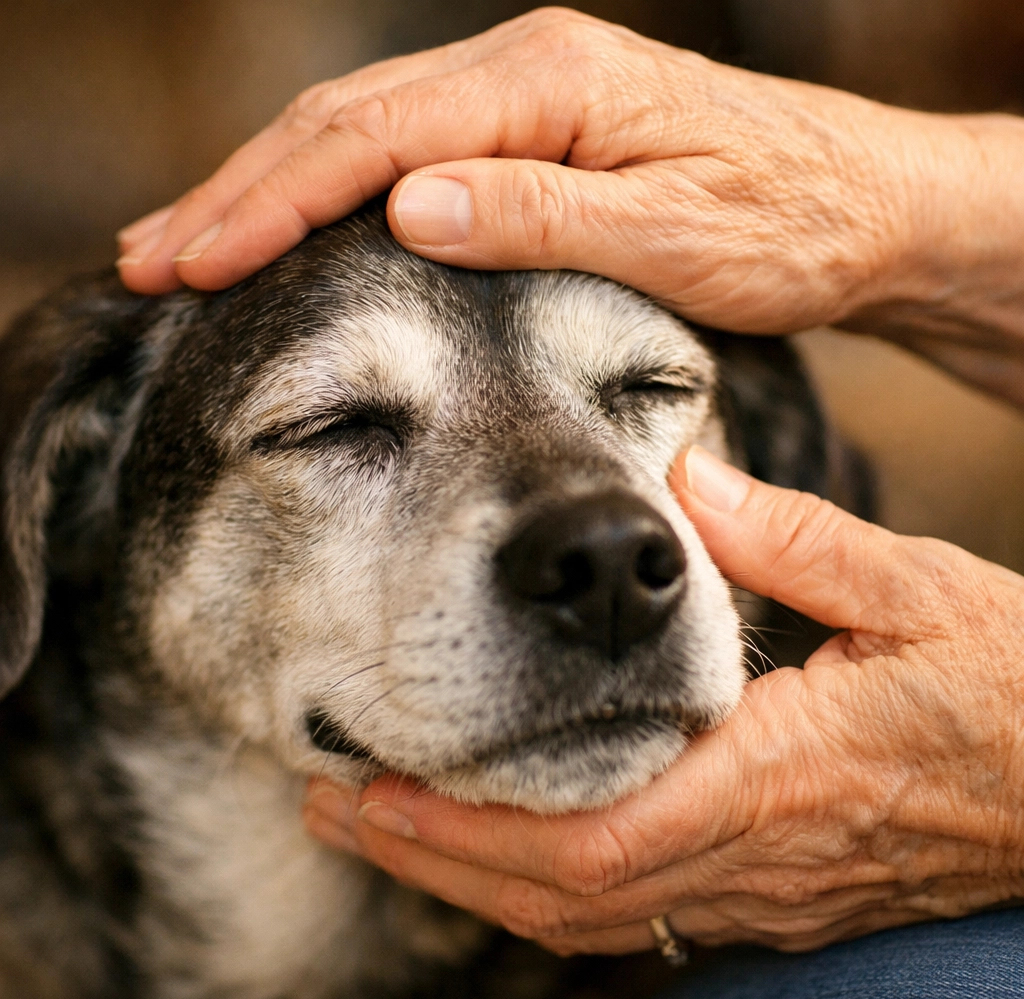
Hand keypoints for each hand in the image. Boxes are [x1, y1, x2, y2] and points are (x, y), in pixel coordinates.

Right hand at [115, 10, 1023, 347]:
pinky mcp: (533, 139)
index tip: (196, 259)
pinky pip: (404, 158)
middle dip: (240, 193)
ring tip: (189, 242)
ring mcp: (524, 103)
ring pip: (363, 136)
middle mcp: (522, 74)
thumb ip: (538, 215)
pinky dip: (332, 197)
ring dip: (268, 192)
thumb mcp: (671, 232)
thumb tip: (407, 206)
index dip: (272, 202)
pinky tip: (292, 229)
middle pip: (344, 122)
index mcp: (547, 84)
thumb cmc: (785, 226)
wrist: (860, 210)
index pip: (373, 138)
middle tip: (151, 255)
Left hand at [303, 446, 1023, 954]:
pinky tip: (491, 843)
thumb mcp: (916, 590)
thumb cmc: (1009, 691)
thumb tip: (686, 479)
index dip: (470, 826)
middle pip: (559, 890)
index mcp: (774, 775)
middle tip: (336, 808)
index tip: (376, 785)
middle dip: (437, 858)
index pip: (592, 832)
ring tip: (383, 825)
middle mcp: (751, 853)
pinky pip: (629, 908)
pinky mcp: (767, 894)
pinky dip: (541, 883)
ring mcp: (757, 890)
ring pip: (585, 912)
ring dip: (473, 878)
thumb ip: (796, 535)